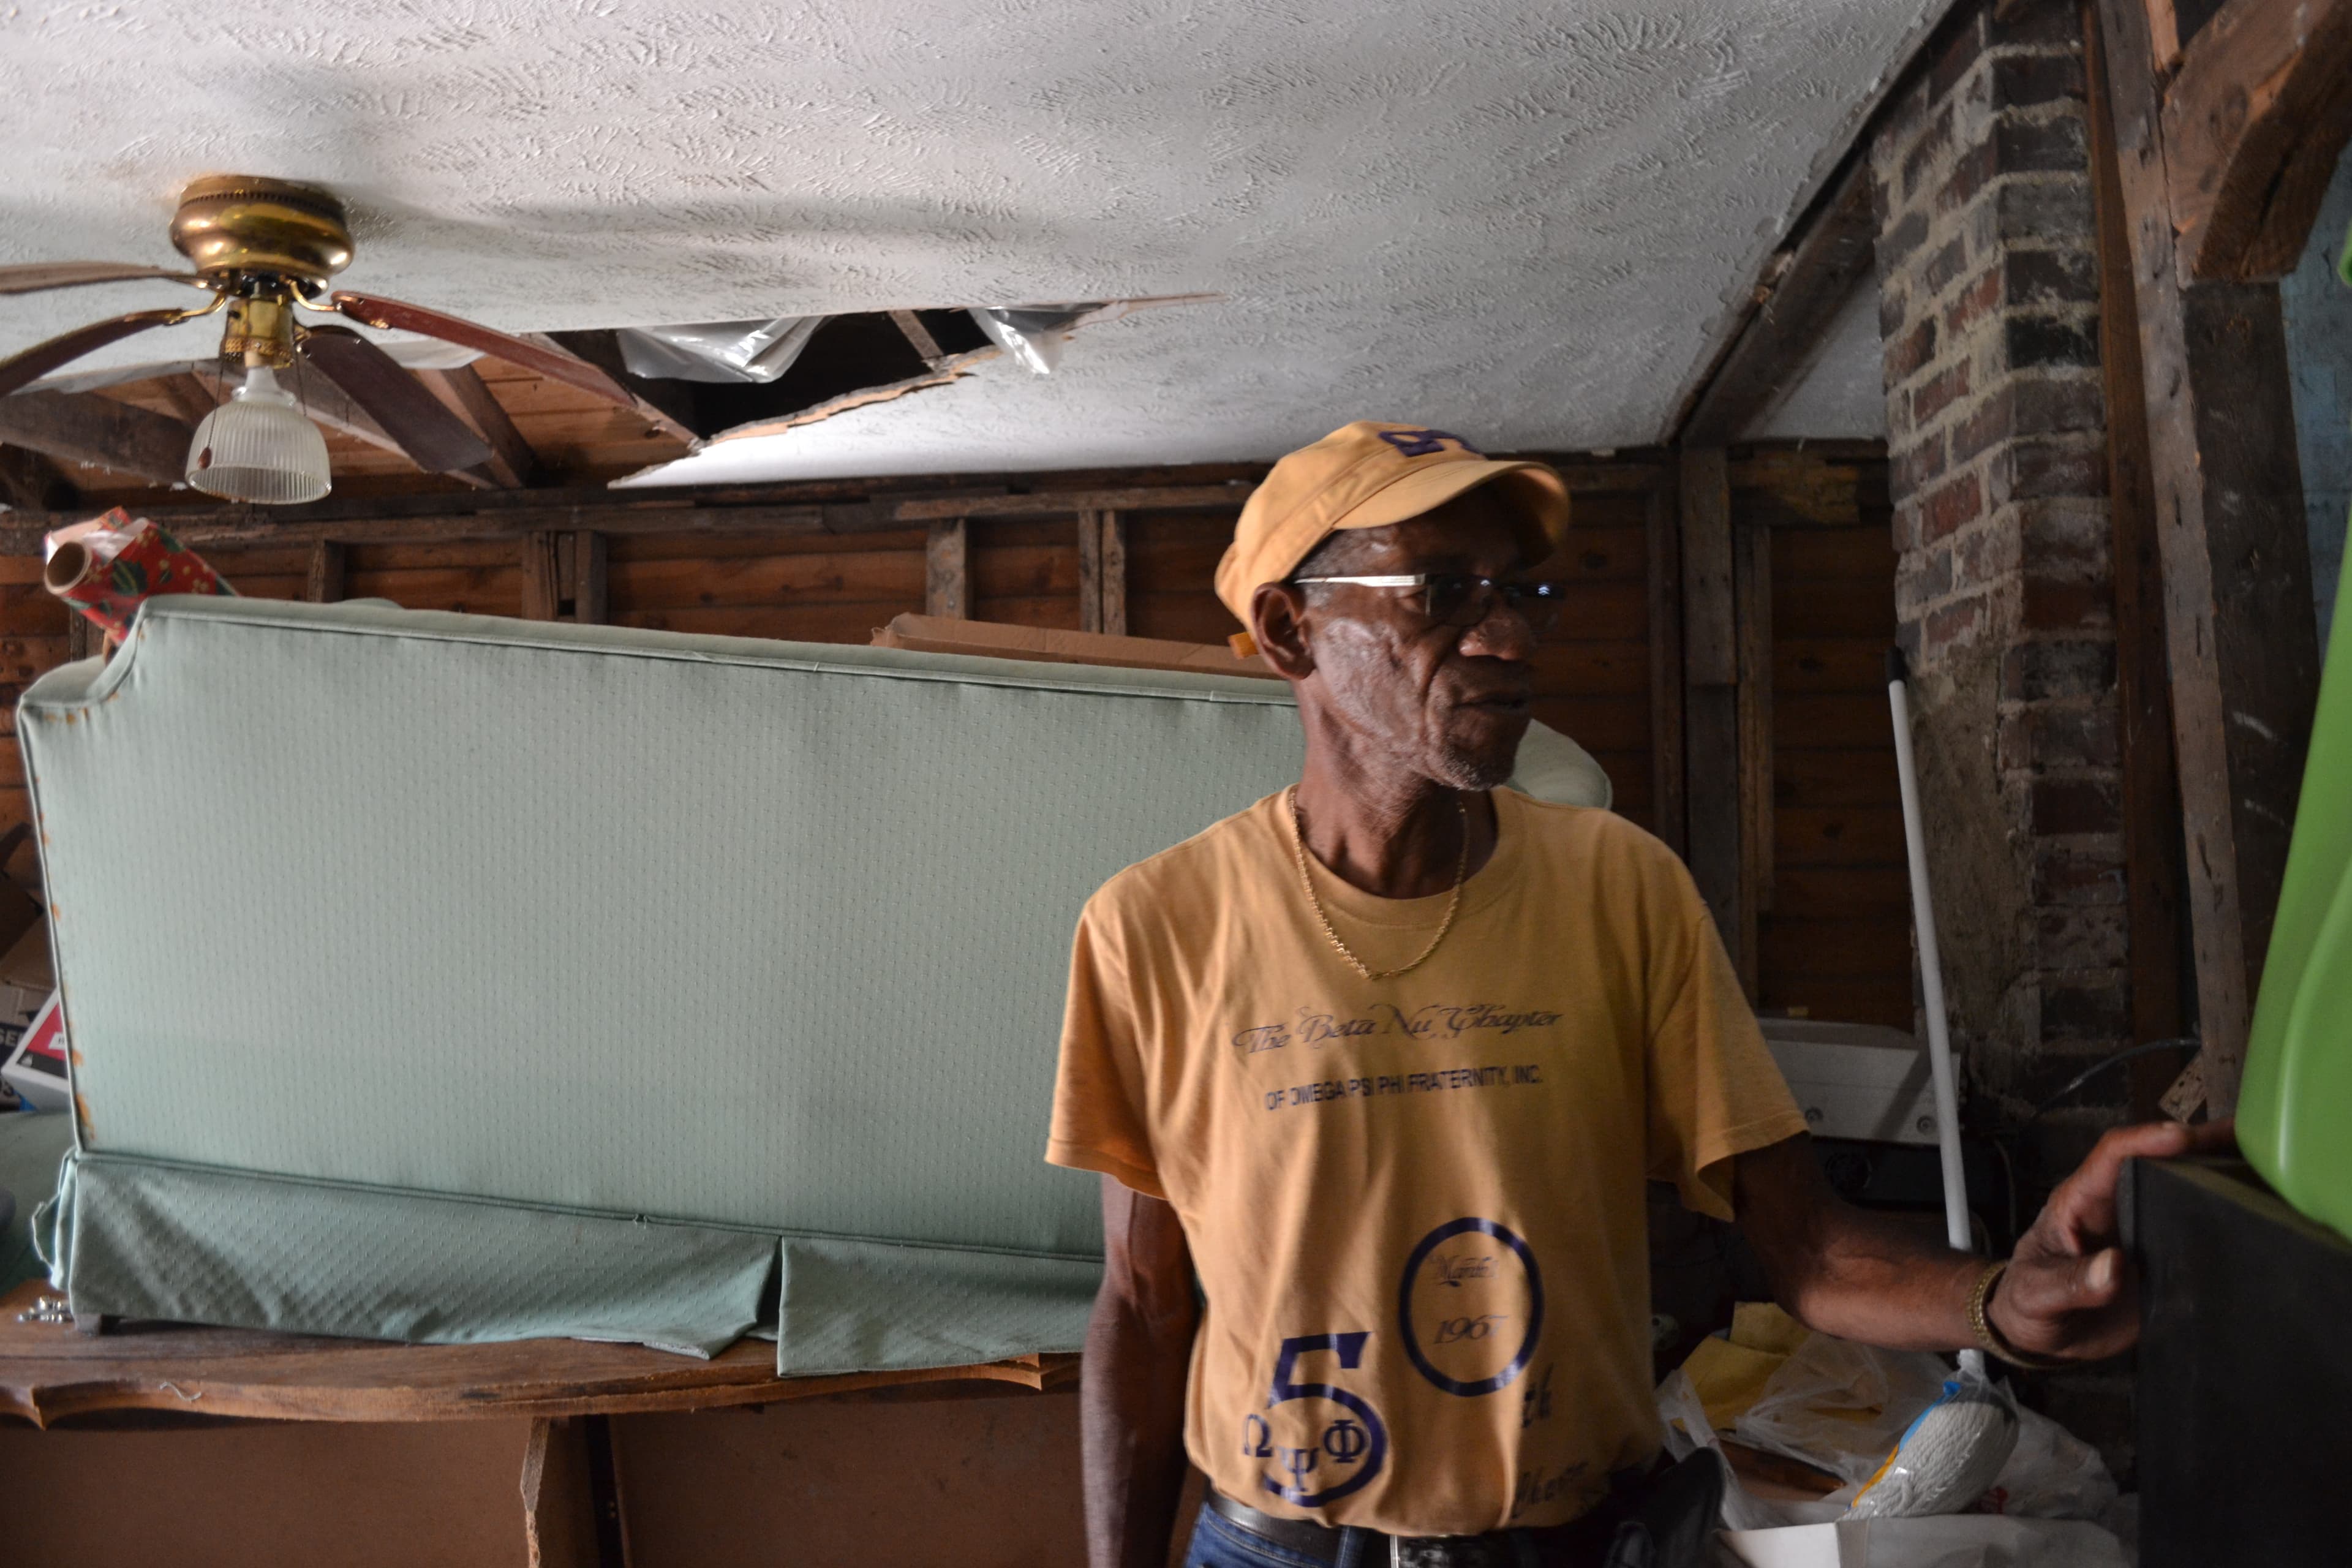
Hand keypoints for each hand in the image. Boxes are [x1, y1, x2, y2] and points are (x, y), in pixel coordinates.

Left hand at [1987, 1118, 2236, 1360]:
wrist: (2037, 1335)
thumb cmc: (2027, 1303)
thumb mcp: (2035, 1295)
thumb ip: (2070, 1283)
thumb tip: (2113, 1268)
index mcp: (2081, 1202)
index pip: (2112, 1156)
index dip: (2146, 1141)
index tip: (2182, 1137)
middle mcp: (2118, 1210)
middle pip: (2159, 1164)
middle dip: (2201, 1146)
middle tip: (2249, 1139)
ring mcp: (2143, 1235)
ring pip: (2184, 1196)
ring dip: (2219, 1180)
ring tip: (2268, 1170)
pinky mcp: (2163, 1264)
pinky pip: (2197, 1239)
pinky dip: (2226, 1226)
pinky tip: (2261, 1221)